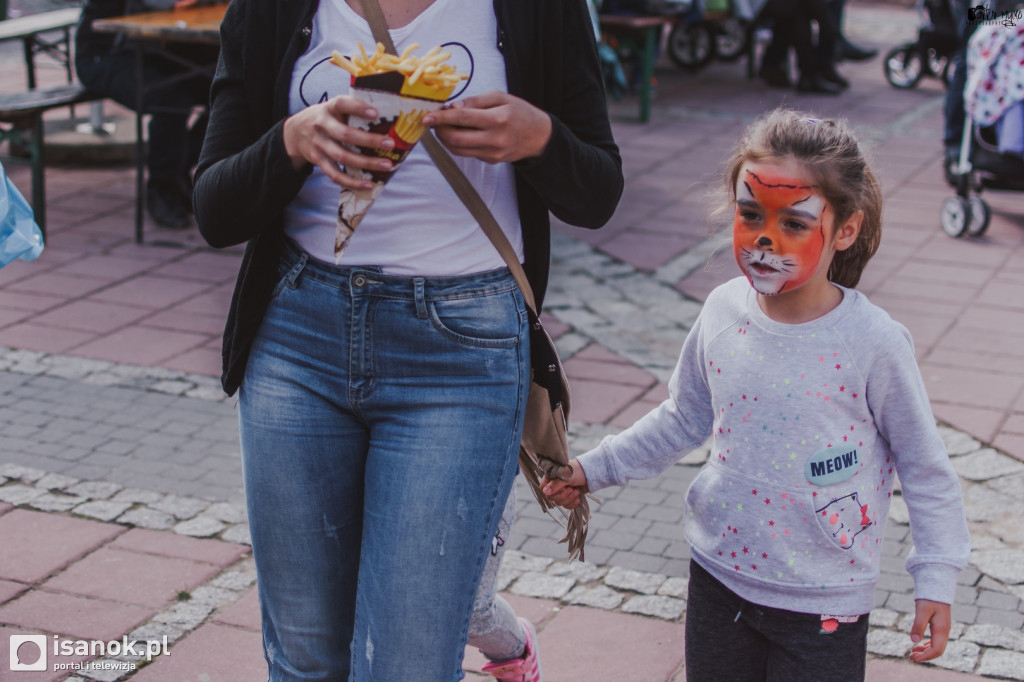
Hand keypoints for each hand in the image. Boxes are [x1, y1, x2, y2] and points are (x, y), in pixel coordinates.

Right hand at [282, 95, 395, 190]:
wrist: (294, 132)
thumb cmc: (326, 118)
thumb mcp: (333, 108)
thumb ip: (352, 110)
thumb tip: (387, 117)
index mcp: (329, 108)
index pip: (342, 104)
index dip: (358, 108)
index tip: (375, 113)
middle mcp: (321, 125)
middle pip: (345, 134)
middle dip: (369, 140)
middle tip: (390, 144)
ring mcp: (319, 144)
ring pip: (342, 156)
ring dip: (366, 162)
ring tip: (386, 165)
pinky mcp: (318, 161)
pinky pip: (335, 174)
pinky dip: (352, 182)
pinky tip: (368, 184)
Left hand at [422, 91, 552, 163]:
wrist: (539, 137)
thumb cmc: (520, 112)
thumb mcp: (500, 98)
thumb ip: (475, 101)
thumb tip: (452, 107)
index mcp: (498, 119)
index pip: (463, 118)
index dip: (442, 118)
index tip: (427, 116)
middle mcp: (494, 139)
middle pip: (456, 139)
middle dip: (440, 131)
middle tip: (434, 121)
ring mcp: (492, 153)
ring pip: (458, 150)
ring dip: (445, 139)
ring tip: (444, 127)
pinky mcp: (490, 161)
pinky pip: (467, 153)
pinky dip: (457, 144)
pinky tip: (458, 133)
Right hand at [541, 458, 587, 509]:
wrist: (591, 473)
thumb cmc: (578, 470)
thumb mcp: (566, 476)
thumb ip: (555, 484)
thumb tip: (545, 492)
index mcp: (551, 477)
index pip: (543, 489)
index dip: (552, 491)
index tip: (563, 487)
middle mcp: (554, 485)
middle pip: (552, 498)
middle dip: (563, 496)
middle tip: (572, 489)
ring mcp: (561, 492)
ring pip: (559, 503)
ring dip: (569, 499)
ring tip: (577, 491)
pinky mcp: (568, 497)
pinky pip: (566, 505)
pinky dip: (572, 503)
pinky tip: (578, 498)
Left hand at [909, 599, 950, 662]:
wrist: (937, 586)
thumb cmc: (930, 597)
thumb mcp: (922, 610)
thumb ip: (918, 625)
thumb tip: (914, 641)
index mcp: (942, 629)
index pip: (937, 650)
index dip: (926, 657)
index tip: (914, 658)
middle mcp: (944, 631)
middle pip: (937, 650)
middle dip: (925, 656)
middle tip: (911, 657)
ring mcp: (942, 629)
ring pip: (937, 646)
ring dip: (925, 651)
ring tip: (912, 652)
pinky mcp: (939, 626)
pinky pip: (935, 640)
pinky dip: (927, 645)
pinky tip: (919, 645)